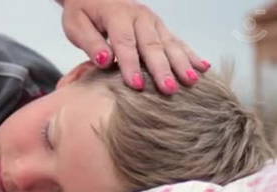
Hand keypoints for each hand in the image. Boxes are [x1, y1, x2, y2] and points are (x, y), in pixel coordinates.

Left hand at [59, 0, 210, 93]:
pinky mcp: (160, 27)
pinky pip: (177, 41)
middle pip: (152, 45)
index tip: (137, 86)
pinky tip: (203, 67)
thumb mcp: (76, 26)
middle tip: (169, 89)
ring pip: (169, 43)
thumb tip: (105, 60)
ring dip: (182, 63)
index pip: (125, 43)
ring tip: (191, 81)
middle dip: (162, 69)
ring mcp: (153, 21)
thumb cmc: (83, 14)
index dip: (131, 65)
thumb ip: (90, 43)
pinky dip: (190, 54)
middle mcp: (140, 17)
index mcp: (117, 15)